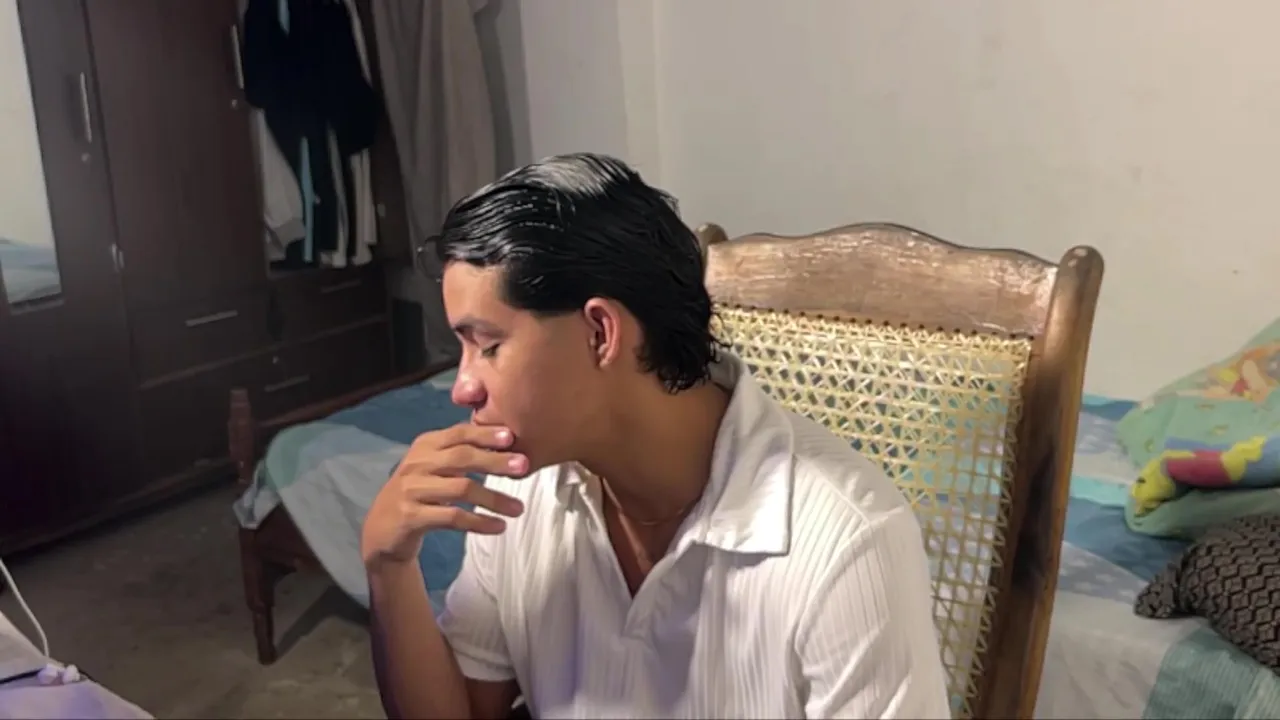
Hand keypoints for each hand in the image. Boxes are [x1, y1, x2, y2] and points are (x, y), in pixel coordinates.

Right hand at [361, 423, 528, 569]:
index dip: (485, 434)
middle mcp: (416, 464)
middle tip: (523, 466)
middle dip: (495, 461)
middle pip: (462, 457)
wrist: (382, 530)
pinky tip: (498, 527)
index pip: (458, 433)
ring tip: (518, 509)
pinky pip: (453, 517)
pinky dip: (479, 522)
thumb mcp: (433, 467)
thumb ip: (460, 453)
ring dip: (494, 499)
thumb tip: (507, 443)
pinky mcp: (411, 517)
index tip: (512, 437)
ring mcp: (412, 490)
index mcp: (424, 446)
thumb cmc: (419, 494)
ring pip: (461, 489)